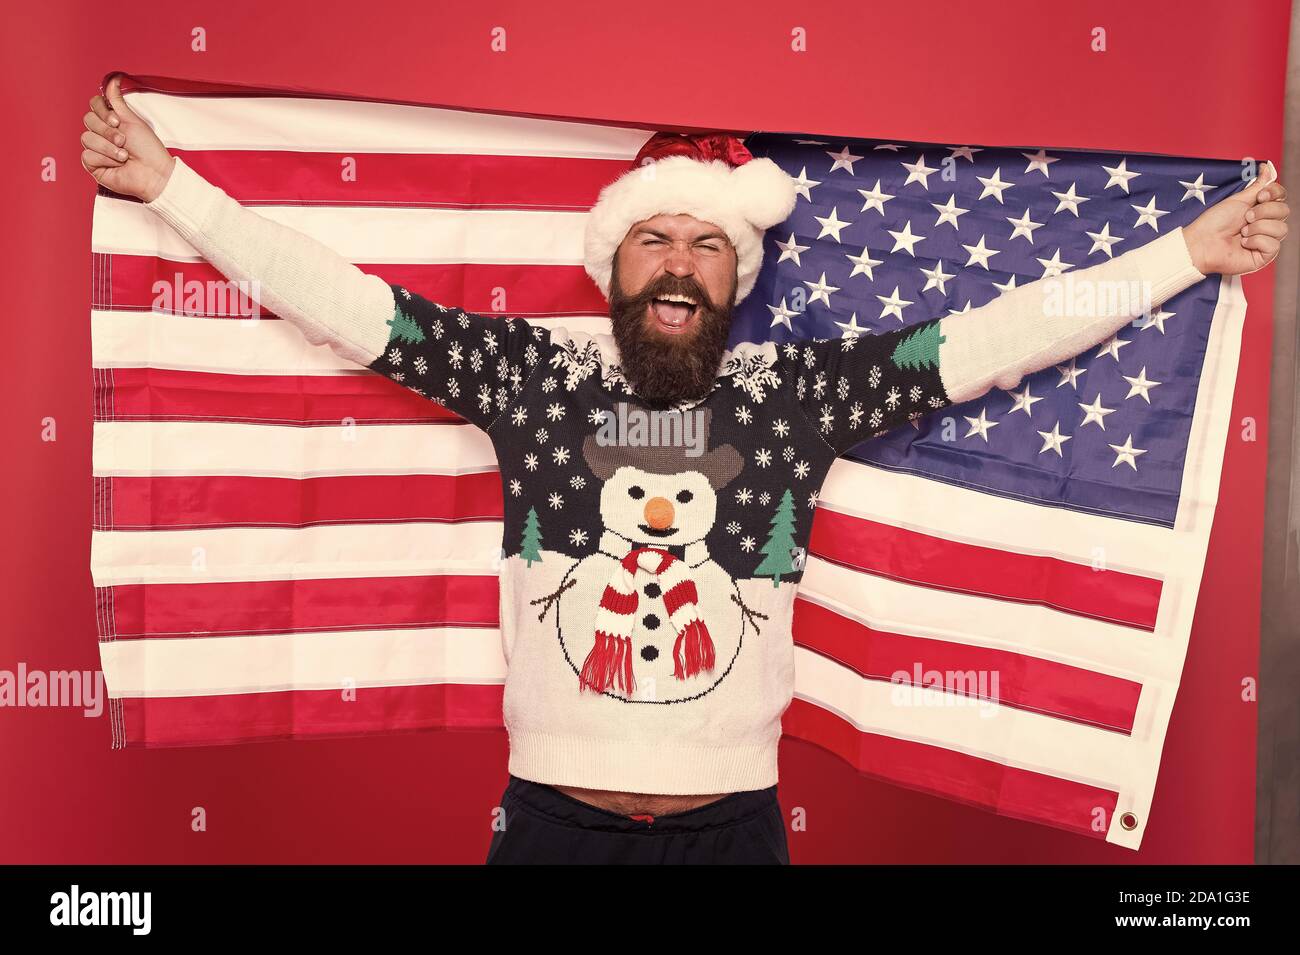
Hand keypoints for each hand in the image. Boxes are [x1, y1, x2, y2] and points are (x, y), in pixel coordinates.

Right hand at [81, 73, 175, 201]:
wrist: (153, 173)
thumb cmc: (148, 149)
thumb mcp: (133, 120)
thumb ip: (117, 101)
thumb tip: (113, 79)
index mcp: (111, 122)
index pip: (94, 106)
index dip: (102, 111)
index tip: (117, 121)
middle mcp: (101, 134)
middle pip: (88, 120)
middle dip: (108, 131)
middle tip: (124, 140)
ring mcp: (96, 149)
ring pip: (87, 138)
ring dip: (108, 147)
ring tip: (124, 155)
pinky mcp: (93, 165)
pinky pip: (87, 155)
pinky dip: (104, 158)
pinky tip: (117, 164)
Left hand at [1183, 161, 1288, 275]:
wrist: (1201, 242)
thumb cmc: (1214, 222)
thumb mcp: (1238, 199)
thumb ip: (1257, 185)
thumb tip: (1267, 167)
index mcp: (1260, 209)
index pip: (1282, 197)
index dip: (1275, 193)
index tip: (1260, 196)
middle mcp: (1266, 224)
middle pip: (1284, 211)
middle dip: (1264, 211)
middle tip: (1245, 217)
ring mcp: (1265, 240)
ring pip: (1281, 229)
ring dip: (1258, 227)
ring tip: (1241, 232)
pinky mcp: (1263, 256)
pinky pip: (1274, 245)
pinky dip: (1256, 241)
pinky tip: (1243, 243)